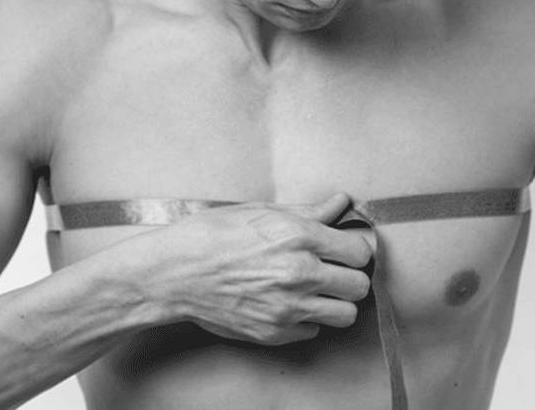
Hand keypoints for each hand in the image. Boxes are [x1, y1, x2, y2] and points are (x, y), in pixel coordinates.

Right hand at [132, 193, 374, 345]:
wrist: (174, 273)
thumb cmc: (211, 236)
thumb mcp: (260, 212)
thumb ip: (308, 212)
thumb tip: (341, 202)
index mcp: (300, 237)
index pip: (360, 252)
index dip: (353, 250)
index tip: (343, 251)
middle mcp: (300, 273)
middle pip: (359, 286)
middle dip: (348, 277)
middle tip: (332, 271)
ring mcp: (288, 307)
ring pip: (346, 315)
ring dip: (335, 303)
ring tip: (317, 292)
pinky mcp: (275, 332)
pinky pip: (314, 330)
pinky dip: (307, 319)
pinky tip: (288, 303)